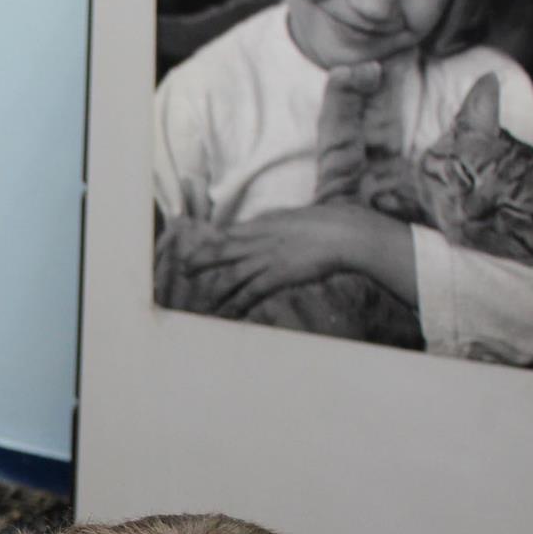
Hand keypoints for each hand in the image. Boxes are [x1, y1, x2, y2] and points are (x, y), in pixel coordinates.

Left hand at [186, 202, 408, 318]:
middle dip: (201, 262)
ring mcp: (267, 258)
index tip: (198, 249)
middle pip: (220, 252)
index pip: (228, 234)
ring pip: (231, 276)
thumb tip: (265, 229)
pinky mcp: (278, 275)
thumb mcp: (294, 219)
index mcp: (263, 224)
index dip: (210, 243)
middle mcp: (260, 240)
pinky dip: (238, 305)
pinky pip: (251, 293)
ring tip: (207, 302)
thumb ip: (276, 226)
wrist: (346, 232)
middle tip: (185, 270)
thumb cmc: (327, 224)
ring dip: (217, 290)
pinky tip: (230, 314)